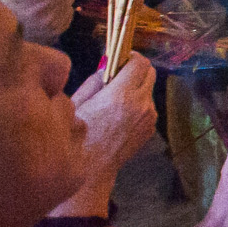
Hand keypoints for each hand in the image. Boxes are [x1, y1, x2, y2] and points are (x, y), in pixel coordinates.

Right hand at [55, 55, 157, 218]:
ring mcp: (149, 117)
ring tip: (115, 97)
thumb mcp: (78, 103)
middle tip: (118, 74)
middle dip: (136, 69)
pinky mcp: (151, 128)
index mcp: (122, 95)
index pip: (139, 62)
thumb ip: (96, 80)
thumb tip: (108, 64)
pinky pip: (149, 106)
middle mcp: (142, 104)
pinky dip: (138, 103)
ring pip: (149, 89)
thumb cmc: (77, 136)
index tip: (119, 58)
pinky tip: (119, 114)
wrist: (90, 170)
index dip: (130, 56)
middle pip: (150, 72)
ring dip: (137, 86)